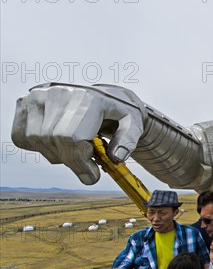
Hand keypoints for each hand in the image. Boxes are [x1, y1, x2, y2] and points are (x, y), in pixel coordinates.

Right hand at [12, 84, 144, 184]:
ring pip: (36, 141)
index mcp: (89, 98)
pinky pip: (22, 136)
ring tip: (75, 146)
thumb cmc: (119, 112)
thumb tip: (116, 157)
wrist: (105, 95)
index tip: (92, 175)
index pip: (71, 137)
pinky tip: (58, 140)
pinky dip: (38, 146)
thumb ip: (129, 141)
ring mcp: (40, 96)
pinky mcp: (26, 102)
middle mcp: (60, 93)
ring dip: (56, 154)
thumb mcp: (134, 124)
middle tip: (87, 166)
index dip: (80, 162)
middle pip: (54, 141)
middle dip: (72, 161)